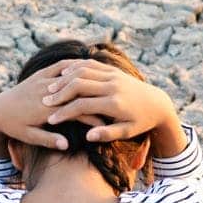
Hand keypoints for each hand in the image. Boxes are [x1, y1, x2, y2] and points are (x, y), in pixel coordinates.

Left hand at [0, 65, 109, 150]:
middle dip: (95, 98)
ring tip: (103, 85)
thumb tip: (67, 145)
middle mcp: (47, 94)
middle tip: (112, 101)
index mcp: (47, 111)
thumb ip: (49, 140)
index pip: (77, 112)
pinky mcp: (40, 74)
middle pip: (78, 94)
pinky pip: (60, 66)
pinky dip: (73, 66)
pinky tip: (86, 69)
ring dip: (87, 81)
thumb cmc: (15, 127)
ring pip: (70, 78)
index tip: (108, 122)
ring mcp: (43, 81)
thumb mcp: (30, 137)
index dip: (94, 117)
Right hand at [40, 58, 176, 143]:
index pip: (82, 106)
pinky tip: (64, 76)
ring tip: (51, 89)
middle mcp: (113, 86)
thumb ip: (107, 134)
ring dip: (65, 79)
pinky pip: (90, 64)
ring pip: (82, 71)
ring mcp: (113, 75)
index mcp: (115, 104)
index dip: (65, 113)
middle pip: (79, 84)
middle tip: (45, 102)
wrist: (157, 103)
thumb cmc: (141, 122)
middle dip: (60, 93)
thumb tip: (88, 137)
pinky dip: (75, 68)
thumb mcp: (127, 132)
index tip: (52, 120)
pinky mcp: (113, 69)